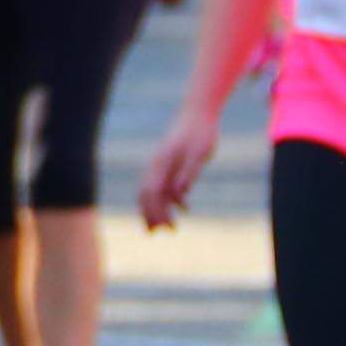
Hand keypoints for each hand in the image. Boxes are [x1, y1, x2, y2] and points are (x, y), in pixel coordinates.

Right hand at [137, 103, 220, 229]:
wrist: (198, 112)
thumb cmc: (199, 132)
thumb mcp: (198, 153)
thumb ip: (188, 173)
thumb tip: (179, 194)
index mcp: (161, 163)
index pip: (152, 192)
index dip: (154, 211)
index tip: (162, 227)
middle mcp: (157, 165)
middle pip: (147, 194)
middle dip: (149, 214)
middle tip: (153, 234)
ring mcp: (163, 164)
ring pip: (154, 191)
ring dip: (158, 209)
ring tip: (166, 228)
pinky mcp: (171, 163)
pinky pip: (166, 184)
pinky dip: (171, 199)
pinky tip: (183, 209)